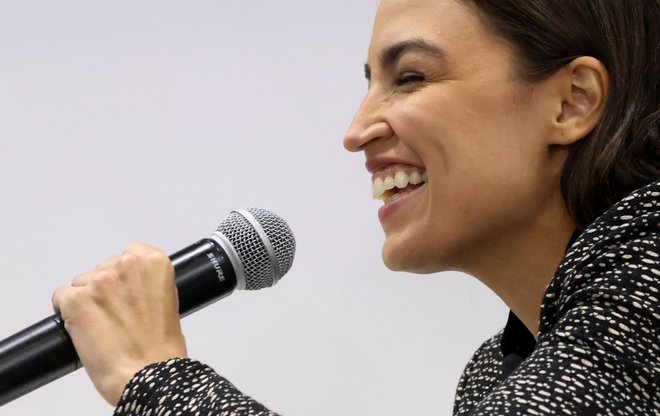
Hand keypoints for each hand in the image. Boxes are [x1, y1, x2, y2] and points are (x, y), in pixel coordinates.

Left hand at [52, 243, 186, 405]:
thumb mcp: (168, 301)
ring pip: (80, 282)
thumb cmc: (161, 346)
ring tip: (101, 326)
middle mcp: (126, 265)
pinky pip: (60, 297)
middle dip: (105, 289)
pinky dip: (66, 311)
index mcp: (154, 263)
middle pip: (103, 268)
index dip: (125, 276)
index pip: (129, 253)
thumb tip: (129, 287)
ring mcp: (99, 281)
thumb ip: (148, 284)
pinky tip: (81, 327)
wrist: (147, 373)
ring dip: (86, 301)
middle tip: (116, 316)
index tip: (128, 291)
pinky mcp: (76, 300)